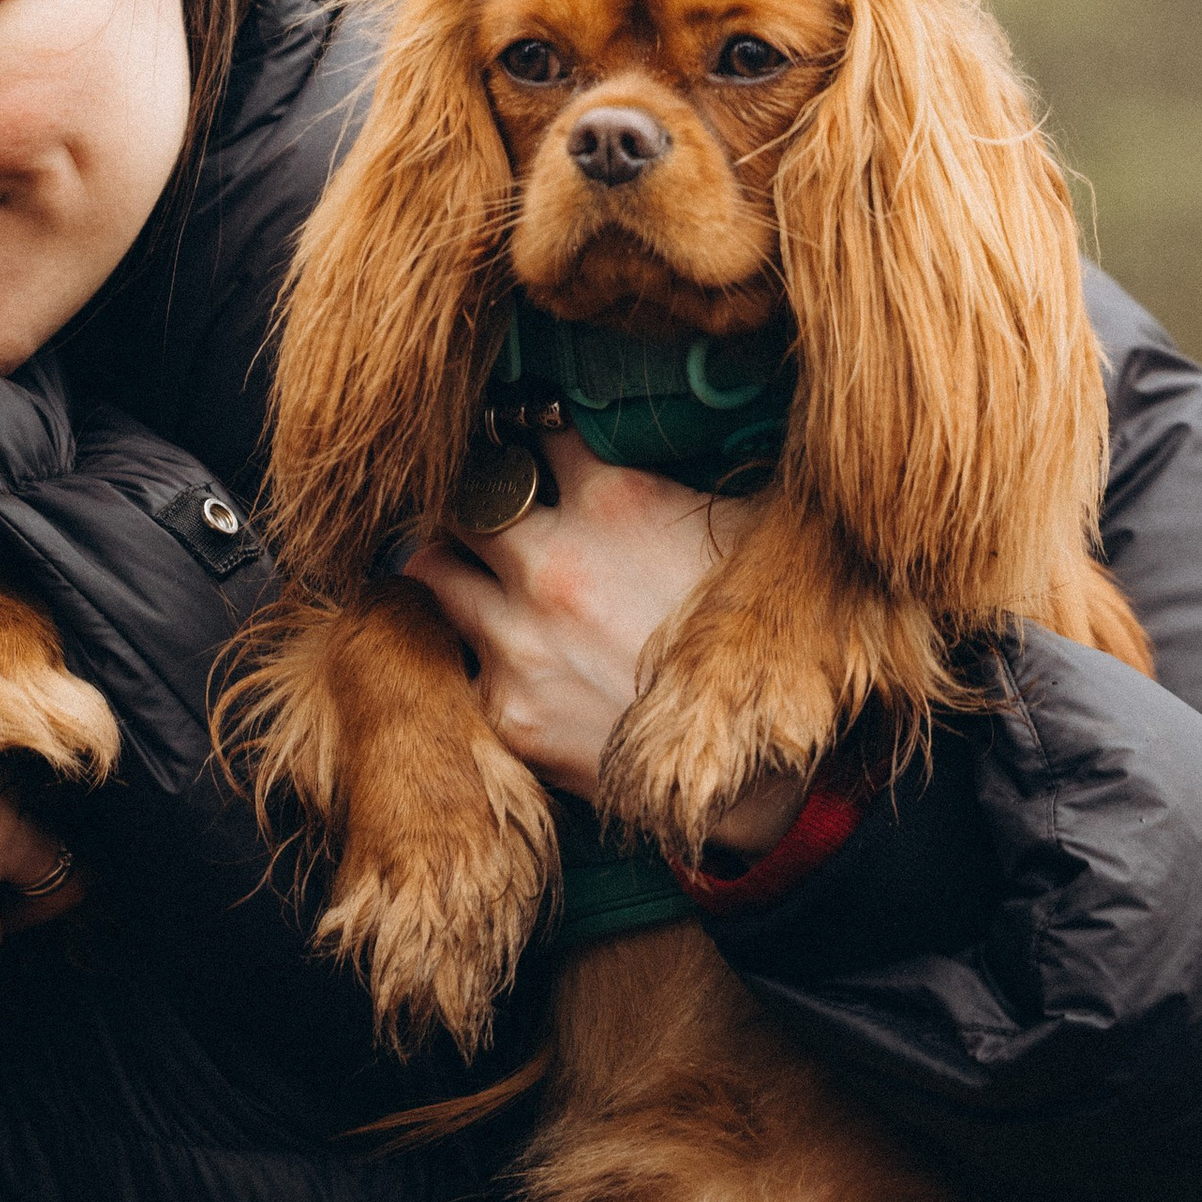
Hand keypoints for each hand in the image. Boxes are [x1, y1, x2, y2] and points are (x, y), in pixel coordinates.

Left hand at [402, 432, 805, 854]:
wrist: (753, 770)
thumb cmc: (766, 645)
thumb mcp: (757, 538)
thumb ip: (701, 487)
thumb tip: (701, 443)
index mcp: (613, 503)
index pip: (538, 431)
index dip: (533, 431)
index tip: (531, 446)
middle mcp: (549, 562)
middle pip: (465, 496)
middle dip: (472, 497)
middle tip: (477, 505)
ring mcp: (517, 639)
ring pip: (434, 571)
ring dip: (445, 562)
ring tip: (452, 563)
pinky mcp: (505, 708)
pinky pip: (459, 659)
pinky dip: (470, 648)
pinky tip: (489, 649)